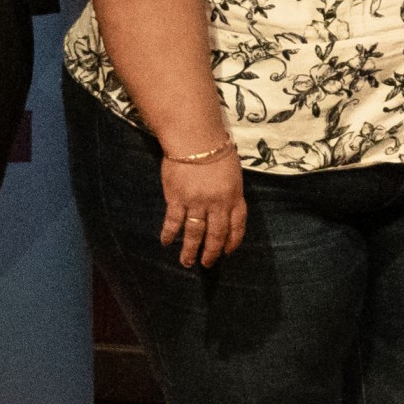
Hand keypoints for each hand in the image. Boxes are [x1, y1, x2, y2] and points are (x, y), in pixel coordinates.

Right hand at [158, 147, 247, 268]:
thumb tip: (226, 208)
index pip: (237, 225)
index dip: (233, 240)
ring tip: (186, 262)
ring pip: (194, 233)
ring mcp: (196, 203)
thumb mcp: (233, 173)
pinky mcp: (177, 199)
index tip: (227, 251)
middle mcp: (217, 203)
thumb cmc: (216, 150)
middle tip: (206, 264)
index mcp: (234, 196)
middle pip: (216, 234)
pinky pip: (173, 221)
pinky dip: (169, 233)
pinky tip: (166, 242)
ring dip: (190, 250)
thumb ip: (230, 192)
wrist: (195, 139)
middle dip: (212, 252)